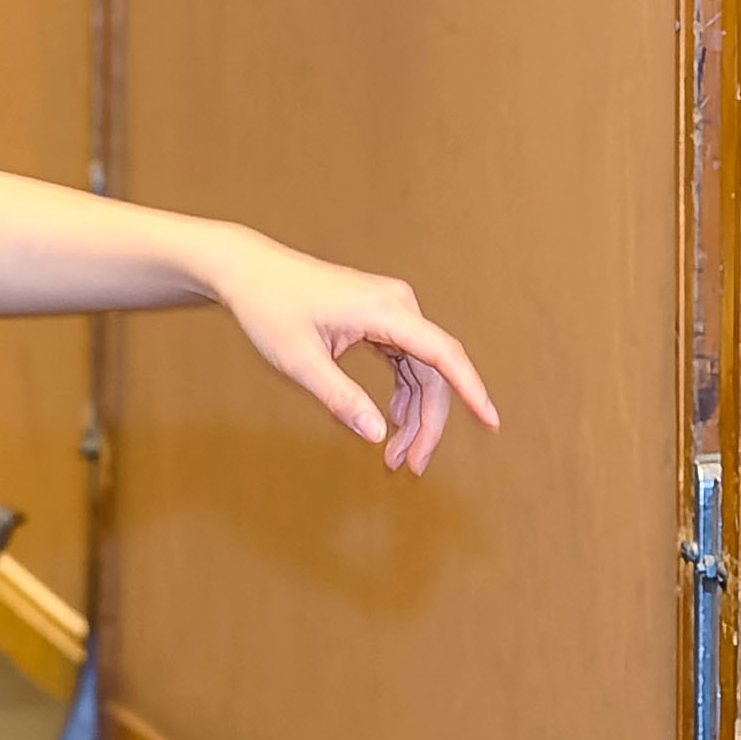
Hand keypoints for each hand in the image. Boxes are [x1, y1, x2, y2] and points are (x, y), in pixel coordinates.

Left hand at [202, 233, 499, 473]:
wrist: (249, 271)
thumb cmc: (269, 309)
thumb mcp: (299, 360)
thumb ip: (340, 397)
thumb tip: (377, 434)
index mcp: (384, 310)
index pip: (444, 354)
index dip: (471, 390)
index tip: (491, 422)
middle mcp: (397, 305)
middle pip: (434, 372)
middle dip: (428, 423)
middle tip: (411, 468)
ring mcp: (391, 309)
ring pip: (422, 370)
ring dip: (415, 414)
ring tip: (396, 457)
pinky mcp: (380, 317)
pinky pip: (406, 360)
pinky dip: (402, 394)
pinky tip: (393, 423)